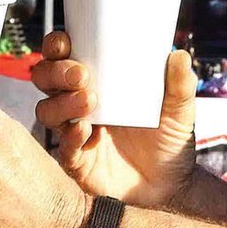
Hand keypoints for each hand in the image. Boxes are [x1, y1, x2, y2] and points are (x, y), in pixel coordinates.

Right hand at [31, 32, 196, 208]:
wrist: (172, 187)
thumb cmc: (169, 142)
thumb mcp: (179, 110)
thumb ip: (180, 85)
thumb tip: (180, 56)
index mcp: (98, 83)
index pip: (65, 57)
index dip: (57, 45)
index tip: (67, 41)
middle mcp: (79, 105)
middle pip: (46, 80)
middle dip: (56, 72)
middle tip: (81, 74)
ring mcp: (76, 133)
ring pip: (47, 111)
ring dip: (62, 102)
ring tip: (90, 100)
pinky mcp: (78, 163)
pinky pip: (63, 147)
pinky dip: (70, 136)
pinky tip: (85, 130)